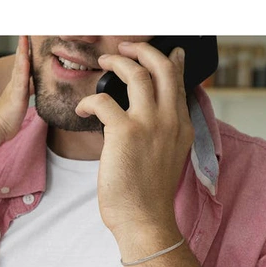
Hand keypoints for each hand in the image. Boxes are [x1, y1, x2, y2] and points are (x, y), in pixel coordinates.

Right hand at [0, 36, 31, 143]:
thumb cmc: (11, 114)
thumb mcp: (22, 98)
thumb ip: (29, 88)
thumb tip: (38, 82)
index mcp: (19, 82)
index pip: (24, 62)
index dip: (27, 49)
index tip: (31, 35)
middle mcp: (16, 81)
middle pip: (21, 59)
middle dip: (24, 44)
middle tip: (27, 29)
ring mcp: (15, 87)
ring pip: (19, 66)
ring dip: (22, 52)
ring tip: (25, 37)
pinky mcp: (16, 96)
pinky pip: (20, 80)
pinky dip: (23, 69)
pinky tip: (25, 59)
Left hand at [75, 42, 193, 244]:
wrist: (145, 219)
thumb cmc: (150, 194)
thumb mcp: (169, 157)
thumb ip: (165, 131)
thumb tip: (154, 116)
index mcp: (182, 126)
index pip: (179, 82)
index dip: (171, 60)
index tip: (166, 50)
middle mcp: (170, 120)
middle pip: (162, 67)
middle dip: (143, 49)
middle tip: (127, 46)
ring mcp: (150, 124)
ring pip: (137, 73)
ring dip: (117, 61)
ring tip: (104, 61)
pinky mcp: (125, 132)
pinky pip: (103, 100)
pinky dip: (89, 101)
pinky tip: (83, 109)